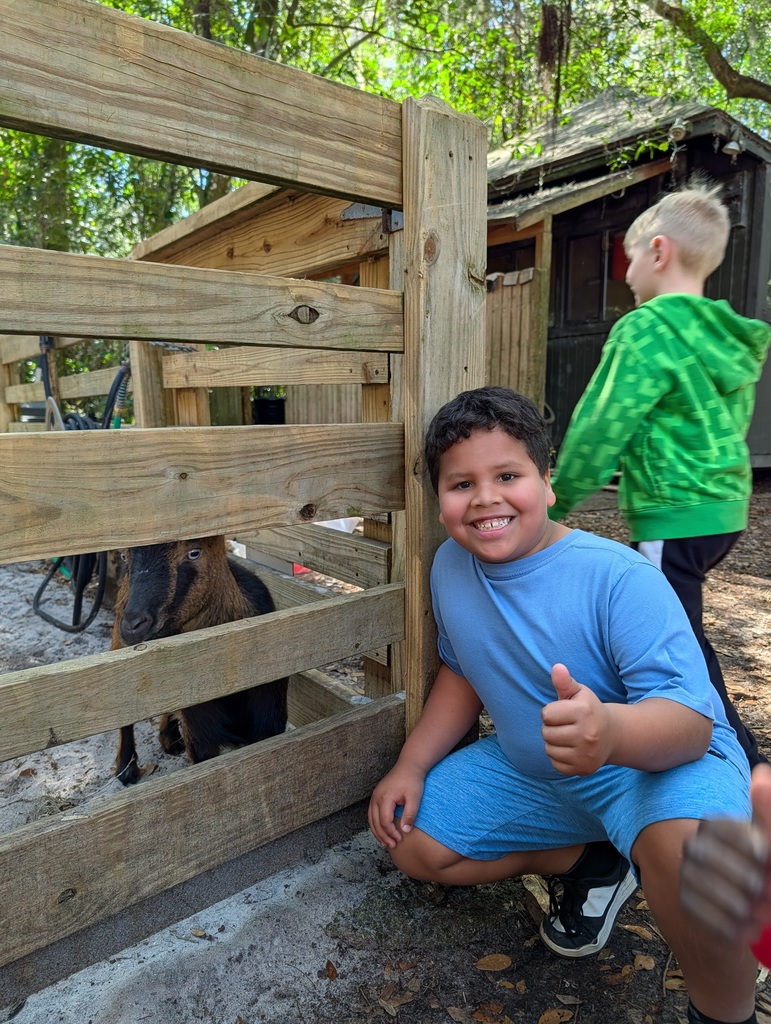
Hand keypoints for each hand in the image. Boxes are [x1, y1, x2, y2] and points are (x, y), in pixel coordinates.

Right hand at [368, 760, 424, 849]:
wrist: (409, 765)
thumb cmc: (413, 781)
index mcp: (385, 797)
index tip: (400, 839)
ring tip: (386, 843)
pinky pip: (371, 814)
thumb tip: (405, 831)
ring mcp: (374, 796)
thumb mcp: (415, 797)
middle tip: (393, 846)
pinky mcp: (376, 796)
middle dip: (383, 836)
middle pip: (375, 822)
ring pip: (371, 819)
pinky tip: (382, 832)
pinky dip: (375, 824)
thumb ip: (410, 814)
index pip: (385, 820)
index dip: (391, 832)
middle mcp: (376, 797)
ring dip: (377, 832)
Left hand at [541, 663, 612, 775]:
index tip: (564, 712)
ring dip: (554, 742)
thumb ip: (565, 681)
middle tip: (566, 725)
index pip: (546, 714)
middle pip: (546, 733)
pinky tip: (572, 749)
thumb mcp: (579, 692)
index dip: (552, 712)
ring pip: (549, 749)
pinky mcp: (583, 769)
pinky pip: (555, 764)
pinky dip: (559, 757)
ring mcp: (586, 754)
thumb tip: (557, 667)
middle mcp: (587, 734)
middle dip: (552, 727)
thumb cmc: (589, 709)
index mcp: (584, 712)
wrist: (612, 735)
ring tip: (568, 737)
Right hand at [680, 764, 770, 941]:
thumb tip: (763, 773)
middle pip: (699, 851)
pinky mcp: (686, 899)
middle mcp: (698, 844)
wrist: (764, 918)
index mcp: (720, 828)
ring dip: (731, 900)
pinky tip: (745, 926)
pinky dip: (723, 921)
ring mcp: (688, 871)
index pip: (716, 824)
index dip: (740, 840)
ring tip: (756, 911)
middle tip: (762, 890)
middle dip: (736, 875)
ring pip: (694, 879)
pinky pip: (693, 906)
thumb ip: (769, 815)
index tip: (763, 854)